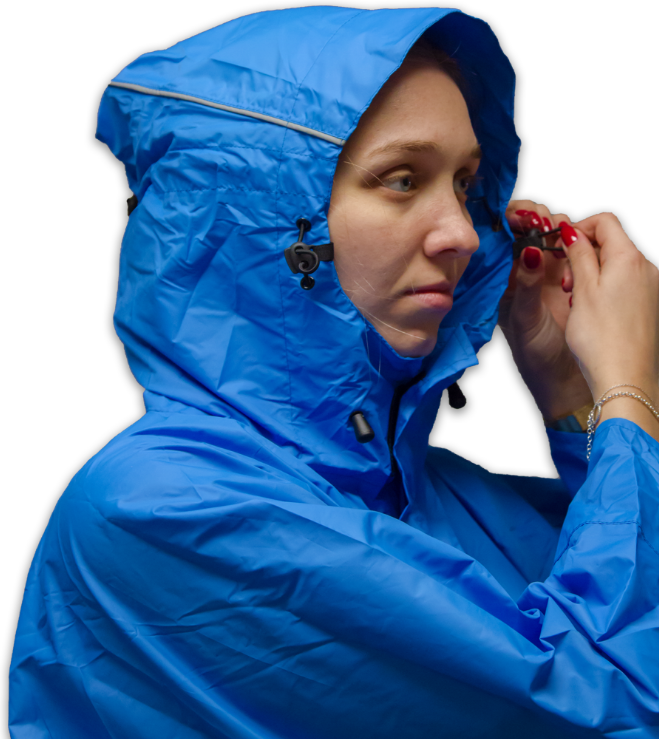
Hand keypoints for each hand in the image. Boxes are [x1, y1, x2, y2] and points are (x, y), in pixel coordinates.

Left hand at [498, 200, 591, 420]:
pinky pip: (575, 247)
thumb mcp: (524, 319)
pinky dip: (577, 242)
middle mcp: (523, 269)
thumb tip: (528, 251)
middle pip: (528, 226)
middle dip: (535, 216)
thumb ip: (525, 286)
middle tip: (542, 222)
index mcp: (503, 278)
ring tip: (558, 237)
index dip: (507, 220)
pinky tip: (574, 253)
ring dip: (557, 228)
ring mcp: (548, 270)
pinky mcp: (572, 274)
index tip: (518, 216)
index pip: (500, 237)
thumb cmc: (534, 354)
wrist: (562, 378)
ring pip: (553, 232)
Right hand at [561, 214, 658, 429]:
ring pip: (616, 265)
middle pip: (611, 242)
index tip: (561, 245)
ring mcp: (650, 287)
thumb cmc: (602, 340)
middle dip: (583, 254)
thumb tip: (571, 232)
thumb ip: (577, 254)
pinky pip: (624, 284)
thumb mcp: (581, 289)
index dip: (578, 228)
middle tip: (566, 280)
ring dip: (591, 274)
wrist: (624, 378)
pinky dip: (604, 289)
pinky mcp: (648, 305)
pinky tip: (591, 312)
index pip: (604, 221)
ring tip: (576, 299)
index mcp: (629, 259)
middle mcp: (646, 268)